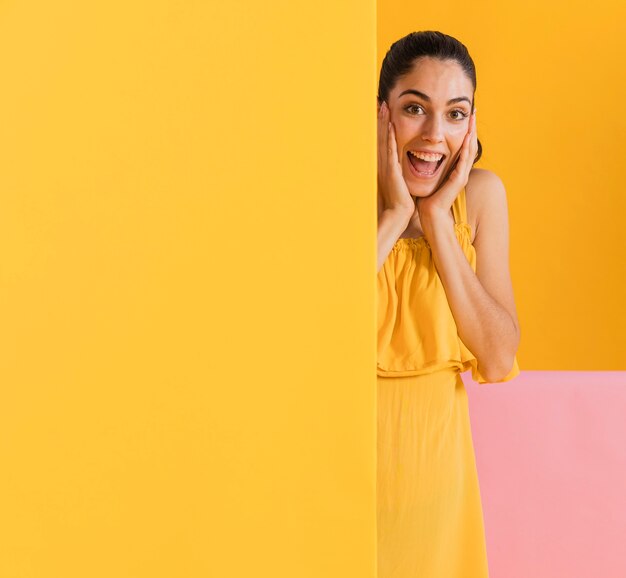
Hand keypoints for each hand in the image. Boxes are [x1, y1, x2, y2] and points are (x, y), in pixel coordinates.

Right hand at [377, 101, 414, 217]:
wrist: (399, 212)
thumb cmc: (400, 199)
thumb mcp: (399, 181)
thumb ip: (398, 171)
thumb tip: (400, 164)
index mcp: (387, 164)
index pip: (384, 140)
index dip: (383, 125)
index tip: (384, 111)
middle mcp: (384, 162)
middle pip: (381, 135)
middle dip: (381, 119)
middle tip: (381, 102)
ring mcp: (387, 165)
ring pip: (384, 139)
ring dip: (383, 123)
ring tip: (384, 107)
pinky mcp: (391, 170)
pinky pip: (390, 150)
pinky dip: (389, 137)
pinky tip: (390, 126)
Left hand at [416, 110, 477, 226]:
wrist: (429, 213)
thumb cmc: (426, 197)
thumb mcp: (429, 175)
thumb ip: (430, 165)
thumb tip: (420, 150)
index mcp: (455, 168)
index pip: (462, 145)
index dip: (464, 129)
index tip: (464, 114)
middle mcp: (461, 170)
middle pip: (469, 144)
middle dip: (472, 127)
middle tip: (474, 110)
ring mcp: (462, 175)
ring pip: (470, 150)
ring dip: (472, 133)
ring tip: (473, 118)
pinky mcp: (459, 180)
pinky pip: (464, 161)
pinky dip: (466, 148)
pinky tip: (467, 136)